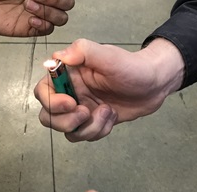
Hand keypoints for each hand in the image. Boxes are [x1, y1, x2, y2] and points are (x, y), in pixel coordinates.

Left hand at [0, 0, 74, 36]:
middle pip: (67, 6)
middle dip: (56, 2)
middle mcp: (44, 2)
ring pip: (60, 19)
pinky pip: (47, 30)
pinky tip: (30, 20)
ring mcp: (38, 15)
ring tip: (28, 6)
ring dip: (48, 13)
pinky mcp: (30, 29)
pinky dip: (42, 25)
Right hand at [34, 38, 184, 141]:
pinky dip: (98, 131)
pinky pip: (84, 135)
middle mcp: (70, 93)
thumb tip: (55, 58)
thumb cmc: (132, 67)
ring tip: (107, 112)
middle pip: (48, 117)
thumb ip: (82, 51)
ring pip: (68, 130)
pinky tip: (111, 117)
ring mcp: (80, 110)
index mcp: (68, 76)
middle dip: (66, 121)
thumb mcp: (108, 56)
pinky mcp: (92, 122)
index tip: (71, 103)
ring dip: (88, 127)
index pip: (42, 91)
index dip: (51, 101)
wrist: (154, 85)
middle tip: (86, 112)